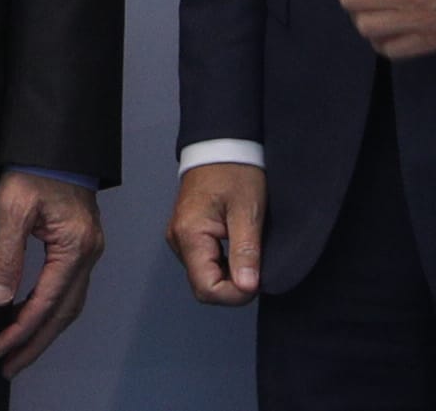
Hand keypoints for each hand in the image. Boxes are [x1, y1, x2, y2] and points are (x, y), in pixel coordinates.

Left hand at [0, 170, 102, 375]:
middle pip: (65, 312)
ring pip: (69, 304)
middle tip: (11, 365)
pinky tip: (30, 316)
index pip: (48, 300)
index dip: (24, 328)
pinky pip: (68, 288)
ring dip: (44, 330)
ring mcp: (88, 250)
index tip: (2, 347)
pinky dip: (50, 309)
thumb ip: (7, 255)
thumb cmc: (36, 167)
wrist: (55, 141)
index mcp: (75, 246)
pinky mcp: (81, 245)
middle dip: (37, 342)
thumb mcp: (13, 208)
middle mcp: (88, 253)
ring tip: (18, 351)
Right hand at [170, 161, 266, 304]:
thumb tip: (247, 287)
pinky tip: (240, 248)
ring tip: (249, 252)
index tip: (256, 279)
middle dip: (233, 286)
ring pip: (205, 276)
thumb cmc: (234, 169)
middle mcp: (178, 239)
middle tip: (257, 266)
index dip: (234, 293)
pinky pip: (205, 262)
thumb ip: (246, 252)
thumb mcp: (247, 210)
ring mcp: (182, 237)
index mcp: (189, 234)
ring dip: (230, 275)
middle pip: (204, 285)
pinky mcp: (189, 234)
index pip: (207, 288)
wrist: (223, 143)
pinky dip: (225, 264)